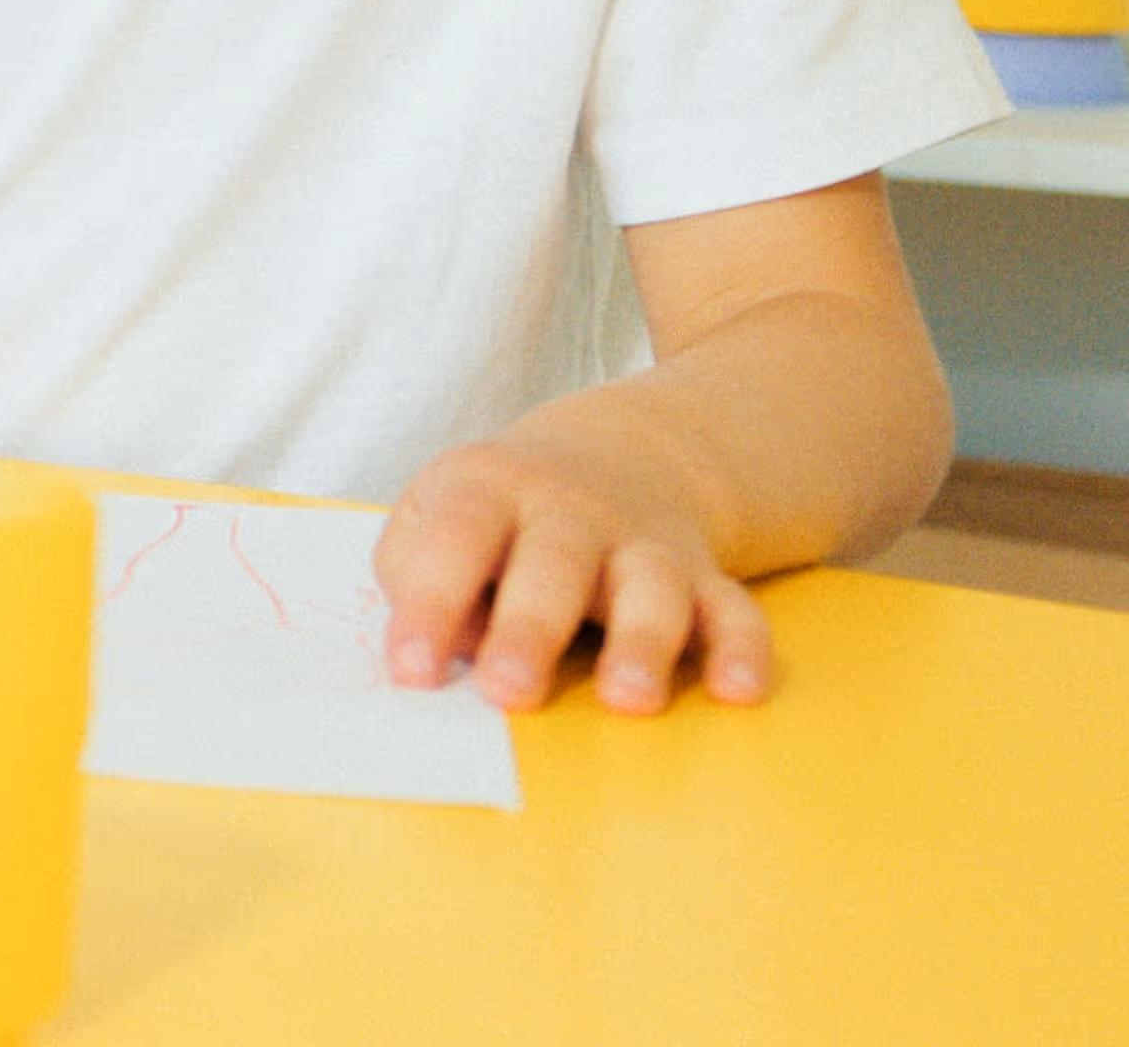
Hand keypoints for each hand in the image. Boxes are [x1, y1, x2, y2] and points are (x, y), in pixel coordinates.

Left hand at [378, 420, 768, 714]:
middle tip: (507, 694)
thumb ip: (416, 573)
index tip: (411, 672)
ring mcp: (643, 543)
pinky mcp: (703, 576)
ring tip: (627, 700)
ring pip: (651, 588)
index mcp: (489, 491)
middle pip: (553, 564)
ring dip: (642, 644)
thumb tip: (438, 643)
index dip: (429, 604)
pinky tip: (738, 691)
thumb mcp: (432, 515)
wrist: (613, 455)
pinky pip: (735, 610)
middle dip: (530, 631)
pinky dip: (742, 650)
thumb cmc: (496, 515)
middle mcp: (571, 512)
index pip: (453, 541)